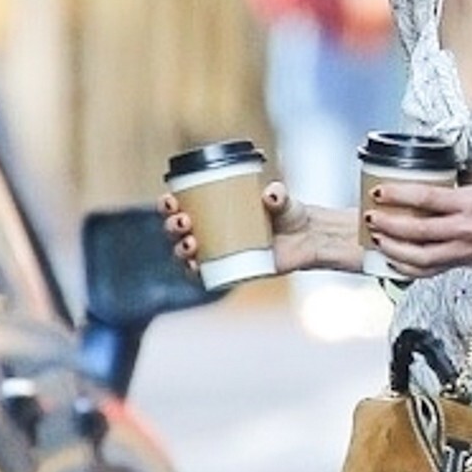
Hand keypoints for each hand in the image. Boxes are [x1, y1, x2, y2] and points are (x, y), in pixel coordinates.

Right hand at [159, 180, 313, 275]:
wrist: (305, 238)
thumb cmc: (287, 212)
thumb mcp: (282, 199)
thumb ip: (277, 194)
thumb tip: (270, 196)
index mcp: (212, 207)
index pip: (179, 205)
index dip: (167, 205)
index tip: (171, 201)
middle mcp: (209, 230)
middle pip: (175, 231)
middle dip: (170, 227)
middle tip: (184, 222)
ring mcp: (216, 252)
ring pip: (184, 254)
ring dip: (179, 250)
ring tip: (192, 243)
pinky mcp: (227, 272)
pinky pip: (203, 277)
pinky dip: (194, 274)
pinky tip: (195, 268)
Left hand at [364, 179, 471, 277]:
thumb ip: (445, 192)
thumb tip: (413, 187)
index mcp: (467, 203)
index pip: (426, 198)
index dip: (398, 195)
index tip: (379, 192)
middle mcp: (464, 229)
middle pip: (418, 231)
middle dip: (389, 225)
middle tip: (371, 218)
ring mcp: (461, 250)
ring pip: (420, 257)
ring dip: (394, 249)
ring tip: (378, 239)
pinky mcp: (459, 263)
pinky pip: (428, 271)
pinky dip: (407, 268)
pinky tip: (393, 260)